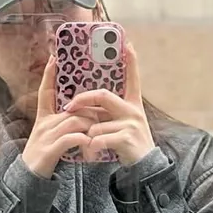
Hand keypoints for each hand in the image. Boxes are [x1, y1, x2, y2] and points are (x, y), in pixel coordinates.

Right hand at [21, 57, 93, 177]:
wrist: (29, 179)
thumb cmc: (44, 157)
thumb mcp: (51, 137)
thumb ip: (64, 125)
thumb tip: (85, 115)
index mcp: (43, 119)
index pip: (45, 92)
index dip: (49, 75)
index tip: (54, 58)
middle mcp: (44, 125)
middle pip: (72, 109)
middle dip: (92, 109)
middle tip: (108, 112)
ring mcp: (45, 137)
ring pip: (74, 121)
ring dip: (92, 125)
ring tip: (103, 133)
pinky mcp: (49, 151)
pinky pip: (71, 138)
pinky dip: (84, 140)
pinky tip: (91, 145)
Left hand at [65, 43, 156, 165]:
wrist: (145, 168)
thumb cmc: (129, 145)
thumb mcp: (123, 125)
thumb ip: (109, 114)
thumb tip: (85, 106)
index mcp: (132, 105)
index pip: (133, 79)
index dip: (131, 62)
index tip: (128, 45)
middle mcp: (132, 110)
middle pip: (102, 95)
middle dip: (81, 100)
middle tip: (67, 106)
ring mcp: (130, 123)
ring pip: (95, 123)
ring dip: (87, 137)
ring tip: (86, 148)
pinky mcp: (126, 137)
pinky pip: (98, 138)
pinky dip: (91, 148)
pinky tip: (91, 155)